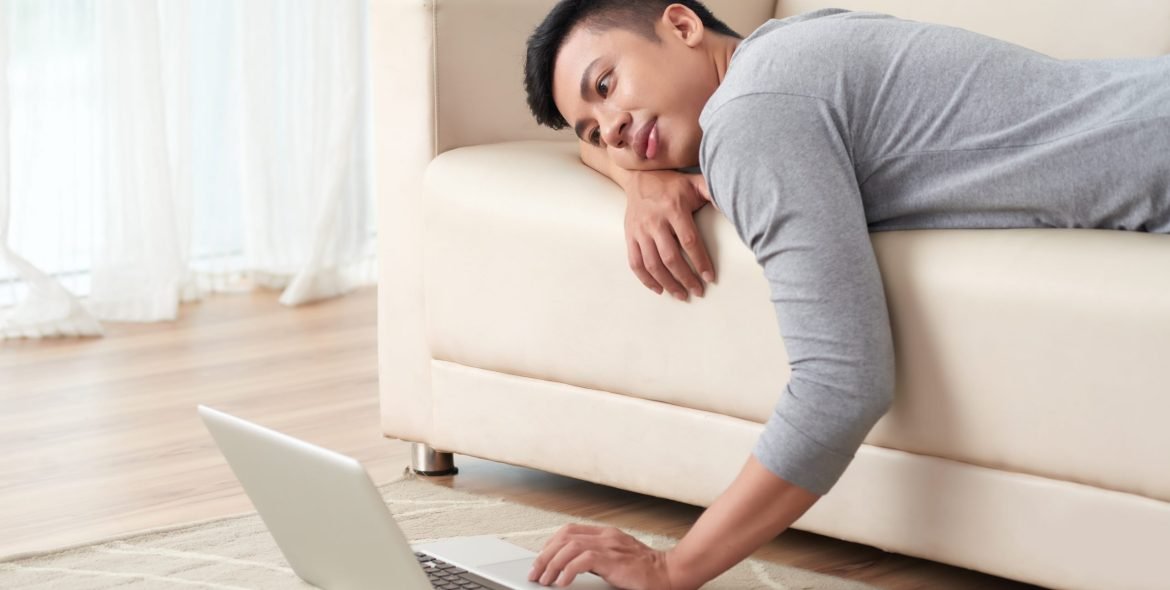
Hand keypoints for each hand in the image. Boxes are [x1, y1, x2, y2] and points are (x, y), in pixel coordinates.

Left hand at [528, 524, 674, 588]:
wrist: (670, 573)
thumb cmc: (647, 572)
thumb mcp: (618, 560)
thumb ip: (599, 559)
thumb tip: (573, 567)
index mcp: (606, 534)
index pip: (569, 531)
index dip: (551, 544)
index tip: (541, 559)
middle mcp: (606, 536)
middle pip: (564, 536)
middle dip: (545, 555)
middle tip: (535, 572)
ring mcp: (610, 546)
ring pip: (569, 546)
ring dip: (552, 563)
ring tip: (545, 580)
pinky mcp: (613, 559)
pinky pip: (582, 560)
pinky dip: (567, 570)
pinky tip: (562, 582)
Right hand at [624, 170, 714, 301]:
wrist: (638, 176)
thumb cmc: (672, 184)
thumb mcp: (694, 182)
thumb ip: (713, 192)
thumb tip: (735, 205)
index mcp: (674, 209)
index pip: (689, 241)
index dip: (700, 261)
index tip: (710, 277)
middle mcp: (655, 222)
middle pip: (671, 257)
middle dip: (685, 278)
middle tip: (698, 291)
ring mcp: (640, 231)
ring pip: (653, 264)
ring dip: (668, 283)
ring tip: (681, 295)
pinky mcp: (630, 236)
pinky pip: (635, 263)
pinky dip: (646, 280)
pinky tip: (659, 289)